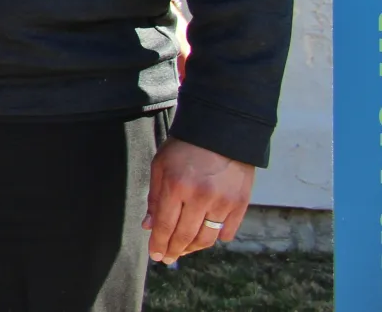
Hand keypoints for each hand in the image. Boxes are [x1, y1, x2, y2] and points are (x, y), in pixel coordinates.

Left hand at [144, 137, 254, 262]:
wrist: (221, 130)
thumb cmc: (185, 146)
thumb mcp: (160, 165)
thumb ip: (154, 196)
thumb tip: (149, 226)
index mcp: (176, 186)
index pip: (164, 225)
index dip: (158, 243)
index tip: (155, 256)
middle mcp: (200, 196)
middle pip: (185, 236)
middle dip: (173, 251)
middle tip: (167, 259)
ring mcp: (222, 201)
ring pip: (207, 238)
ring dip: (193, 248)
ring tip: (184, 250)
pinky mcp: (240, 203)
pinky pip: (228, 231)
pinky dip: (217, 238)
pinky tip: (207, 239)